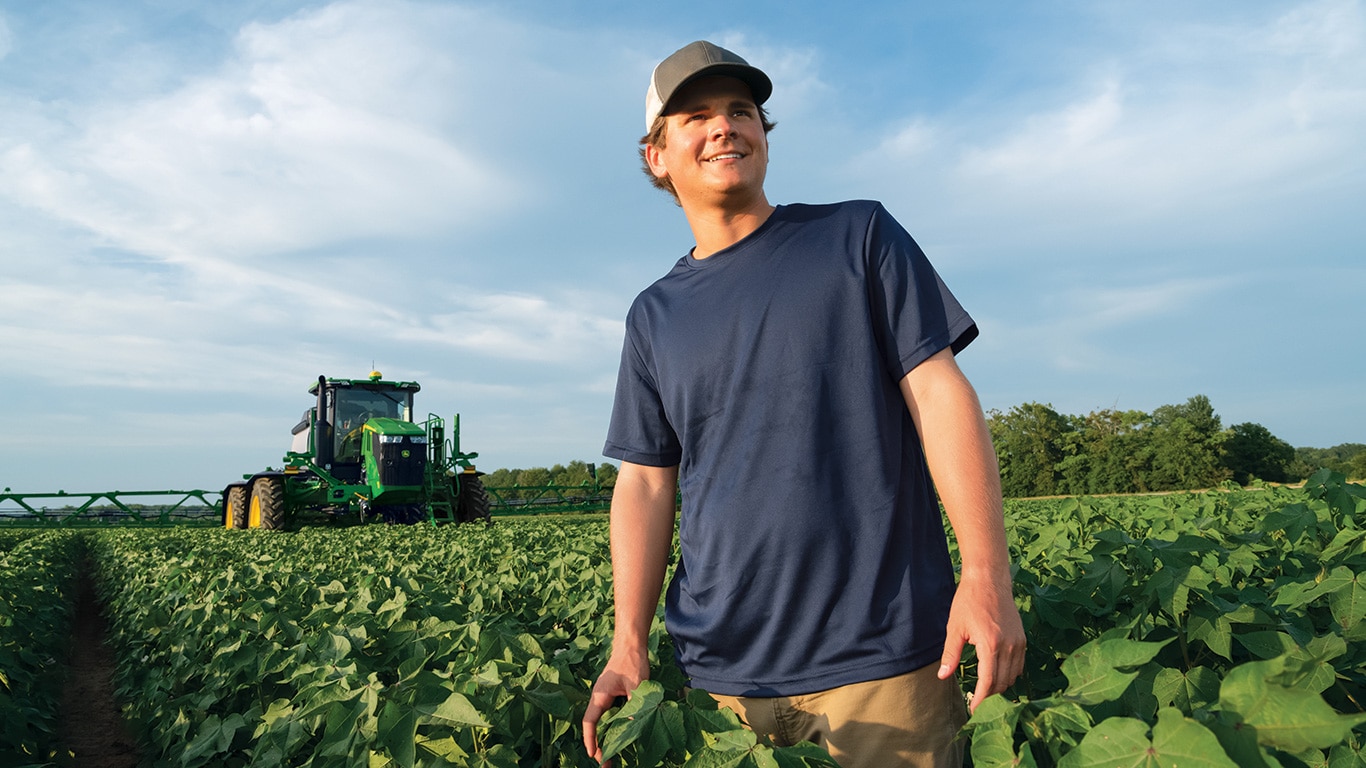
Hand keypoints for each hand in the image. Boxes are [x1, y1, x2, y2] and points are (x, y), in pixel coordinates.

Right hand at [582, 648, 650, 763]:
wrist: (631, 646)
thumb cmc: (632, 663)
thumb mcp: (636, 685)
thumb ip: (634, 705)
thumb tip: (633, 726)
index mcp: (599, 696)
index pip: (590, 722)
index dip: (590, 740)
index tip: (594, 755)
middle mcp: (599, 699)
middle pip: (594, 726)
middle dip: (598, 746)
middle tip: (606, 765)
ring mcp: (605, 698)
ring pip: (602, 723)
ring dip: (606, 739)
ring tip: (612, 757)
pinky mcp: (613, 697)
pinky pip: (610, 717)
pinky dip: (613, 729)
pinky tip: (620, 738)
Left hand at [937, 570, 1025, 711]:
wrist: (989, 580)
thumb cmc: (968, 601)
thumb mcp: (955, 628)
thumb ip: (951, 654)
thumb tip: (943, 676)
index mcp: (990, 644)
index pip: (988, 681)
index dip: (981, 699)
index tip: (974, 710)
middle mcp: (1009, 646)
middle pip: (1002, 682)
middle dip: (990, 695)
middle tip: (977, 701)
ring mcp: (1018, 643)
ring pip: (1013, 676)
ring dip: (1000, 685)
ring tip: (985, 689)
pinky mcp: (1023, 639)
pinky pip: (1019, 665)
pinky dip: (1010, 674)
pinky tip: (997, 673)